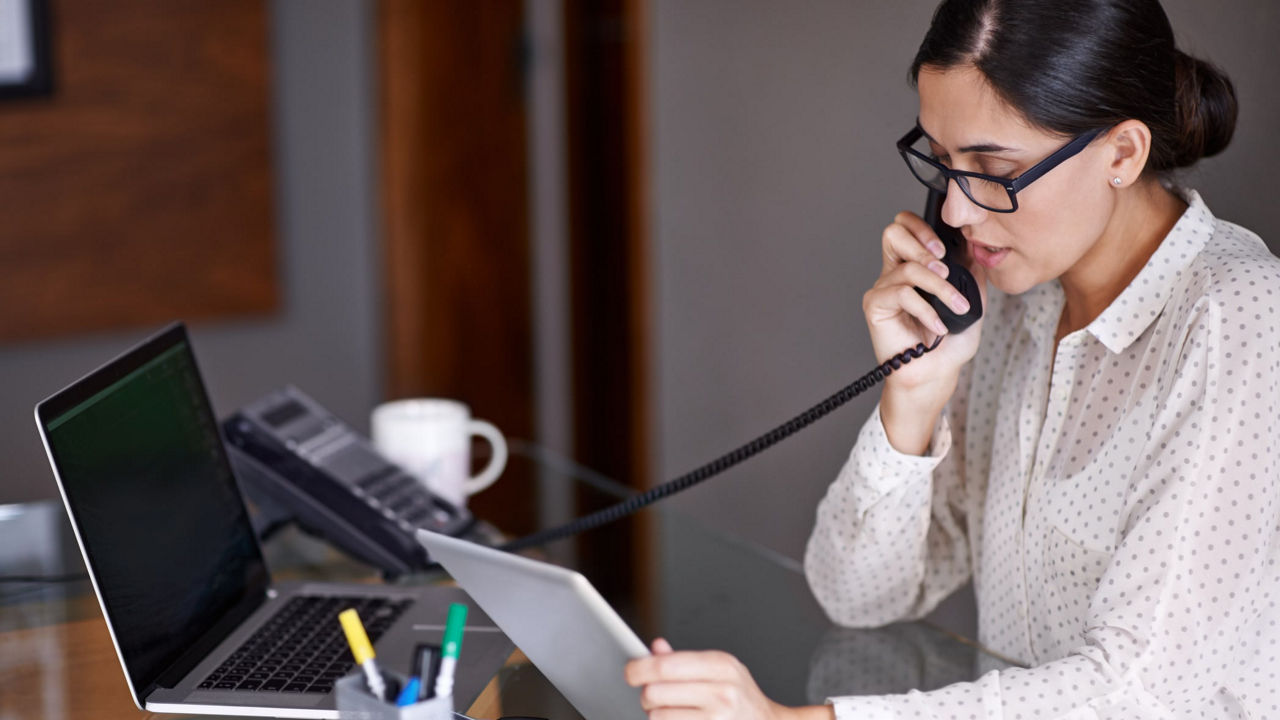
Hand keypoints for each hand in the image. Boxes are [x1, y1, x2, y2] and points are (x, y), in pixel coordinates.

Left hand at [625, 639, 833, 719]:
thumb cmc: (741, 697)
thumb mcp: (720, 670)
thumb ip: (685, 660)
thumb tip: (656, 648)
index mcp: (721, 666)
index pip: (666, 666)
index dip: (639, 668)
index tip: (629, 672)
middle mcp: (721, 693)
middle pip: (656, 692)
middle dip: (646, 694)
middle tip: (652, 695)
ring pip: (658, 717)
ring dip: (656, 715)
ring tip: (672, 711)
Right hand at [863, 211, 986, 453]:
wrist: (936, 375)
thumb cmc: (949, 343)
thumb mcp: (971, 300)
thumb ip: (971, 271)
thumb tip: (973, 244)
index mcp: (913, 266)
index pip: (905, 226)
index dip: (922, 227)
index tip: (946, 247)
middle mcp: (894, 273)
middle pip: (893, 232)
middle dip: (924, 244)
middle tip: (946, 269)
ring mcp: (883, 289)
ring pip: (908, 268)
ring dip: (940, 287)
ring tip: (956, 306)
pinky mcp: (875, 306)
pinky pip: (901, 293)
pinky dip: (926, 309)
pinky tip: (937, 326)